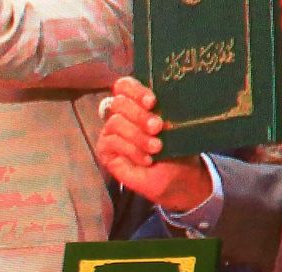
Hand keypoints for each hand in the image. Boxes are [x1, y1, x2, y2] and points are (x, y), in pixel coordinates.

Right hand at [95, 76, 213, 212]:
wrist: (176, 176)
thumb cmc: (176, 146)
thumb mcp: (175, 124)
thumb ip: (165, 108)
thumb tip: (158, 103)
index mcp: (137, 102)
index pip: (124, 86)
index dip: (135, 90)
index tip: (152, 102)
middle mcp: (121, 114)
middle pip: (119, 102)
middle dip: (139, 115)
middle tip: (157, 127)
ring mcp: (111, 132)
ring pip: (115, 123)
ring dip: (138, 136)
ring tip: (156, 148)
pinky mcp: (105, 150)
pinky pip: (112, 142)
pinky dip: (132, 151)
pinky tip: (147, 159)